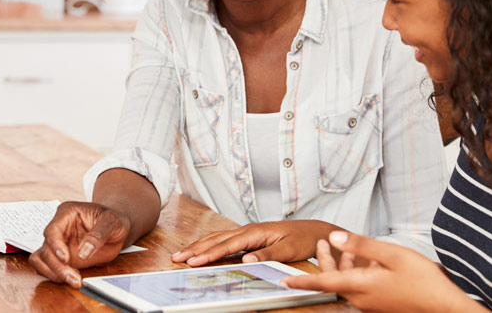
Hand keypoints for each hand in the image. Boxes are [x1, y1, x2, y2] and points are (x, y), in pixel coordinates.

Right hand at [28, 201, 130, 287]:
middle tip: (72, 277)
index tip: (65, 258)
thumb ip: (98, 234)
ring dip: (53, 273)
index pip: (53, 229)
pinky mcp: (60, 257)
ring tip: (73, 280)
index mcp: (67, 213)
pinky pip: (47, 268)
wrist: (116, 229)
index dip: (56, 245)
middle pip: (46, 248)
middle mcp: (59, 228)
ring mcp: (58, 244)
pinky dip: (54, 275)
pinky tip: (71, 277)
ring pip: (42, 260)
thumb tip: (83, 252)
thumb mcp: (112, 222)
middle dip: (57, 265)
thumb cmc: (113, 220)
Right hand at [171, 220, 338, 266]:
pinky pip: (225, 241)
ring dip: (199, 246)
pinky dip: (210, 245)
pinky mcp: (250, 237)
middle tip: (176, 258)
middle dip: (195, 248)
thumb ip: (267, 254)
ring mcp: (248, 232)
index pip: (227, 244)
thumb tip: (245, 259)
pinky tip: (203, 250)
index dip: (208, 254)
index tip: (193, 261)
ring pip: (218, 238)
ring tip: (183, 254)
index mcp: (255, 232)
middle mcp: (248, 230)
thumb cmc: (303, 239)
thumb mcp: (288, 249)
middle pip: (216, 239)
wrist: (315, 230)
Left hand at [281, 232, 483, 312]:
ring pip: (347, 283)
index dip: (302, 281)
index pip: (323, 282)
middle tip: (319, 244)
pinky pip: (360, 287)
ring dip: (340, 265)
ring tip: (338, 245)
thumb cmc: (422, 281)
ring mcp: (371, 303)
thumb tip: (335, 237)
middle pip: (334, 281)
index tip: (284, 282)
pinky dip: (356, 272)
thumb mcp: (390, 254)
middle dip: (324, 262)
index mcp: (361, 286)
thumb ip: (360, 245)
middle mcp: (362, 298)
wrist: (444, 305)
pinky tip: (367, 260)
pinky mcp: (380, 304)